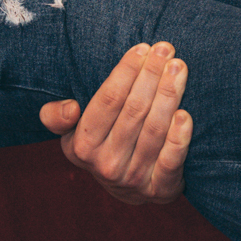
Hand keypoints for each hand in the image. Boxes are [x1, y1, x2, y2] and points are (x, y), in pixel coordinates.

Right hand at [38, 41, 191, 204]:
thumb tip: (70, 107)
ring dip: (169, 96)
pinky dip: (179, 137)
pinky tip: (185, 114)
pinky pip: (171, 161)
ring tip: (179, 68)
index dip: (126, 72)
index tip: (142, 48)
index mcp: (83, 145)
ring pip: (154, 130)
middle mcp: (107, 163)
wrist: (126, 191)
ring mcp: (135, 177)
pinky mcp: (160, 189)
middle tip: (166, 50)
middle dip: (151, 75)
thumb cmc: (99, 147)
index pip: (108, 100)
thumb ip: (56, 118)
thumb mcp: (71, 134)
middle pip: (134, 111)